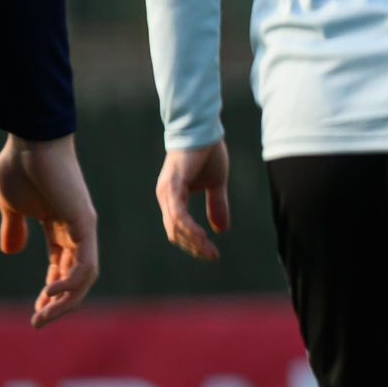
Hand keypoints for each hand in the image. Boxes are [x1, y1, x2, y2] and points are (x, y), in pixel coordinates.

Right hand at [0, 132, 101, 325]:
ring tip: (43, 315)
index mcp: (60, 229)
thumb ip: (14, 228)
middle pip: (76, 278)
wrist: (29, 142)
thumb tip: (11, 251)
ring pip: (84, 276)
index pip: (63, 269)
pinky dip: (71, 282)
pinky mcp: (84, 222)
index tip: (36, 310)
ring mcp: (84, 227)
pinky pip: (85, 261)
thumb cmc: (20, 168)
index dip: (51, 292)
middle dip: (59, 303)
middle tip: (39, 322)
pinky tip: (49, 292)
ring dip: (65, 300)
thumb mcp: (12, 206)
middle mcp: (78, 231)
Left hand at [157, 140, 230, 263]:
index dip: (194, 243)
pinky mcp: (173, 186)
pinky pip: (177, 213)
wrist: (204, 130)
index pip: (178, 229)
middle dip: (194, 247)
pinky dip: (189, 227)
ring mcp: (167, 192)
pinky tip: (202, 236)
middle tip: (212, 256)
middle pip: (174, 232)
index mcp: (173, 198)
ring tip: (209, 250)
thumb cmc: (208, 153)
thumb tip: (221, 230)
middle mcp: (166, 197)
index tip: (212, 253)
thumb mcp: (216, 184)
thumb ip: (217, 205)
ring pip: (175, 226)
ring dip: (193, 241)